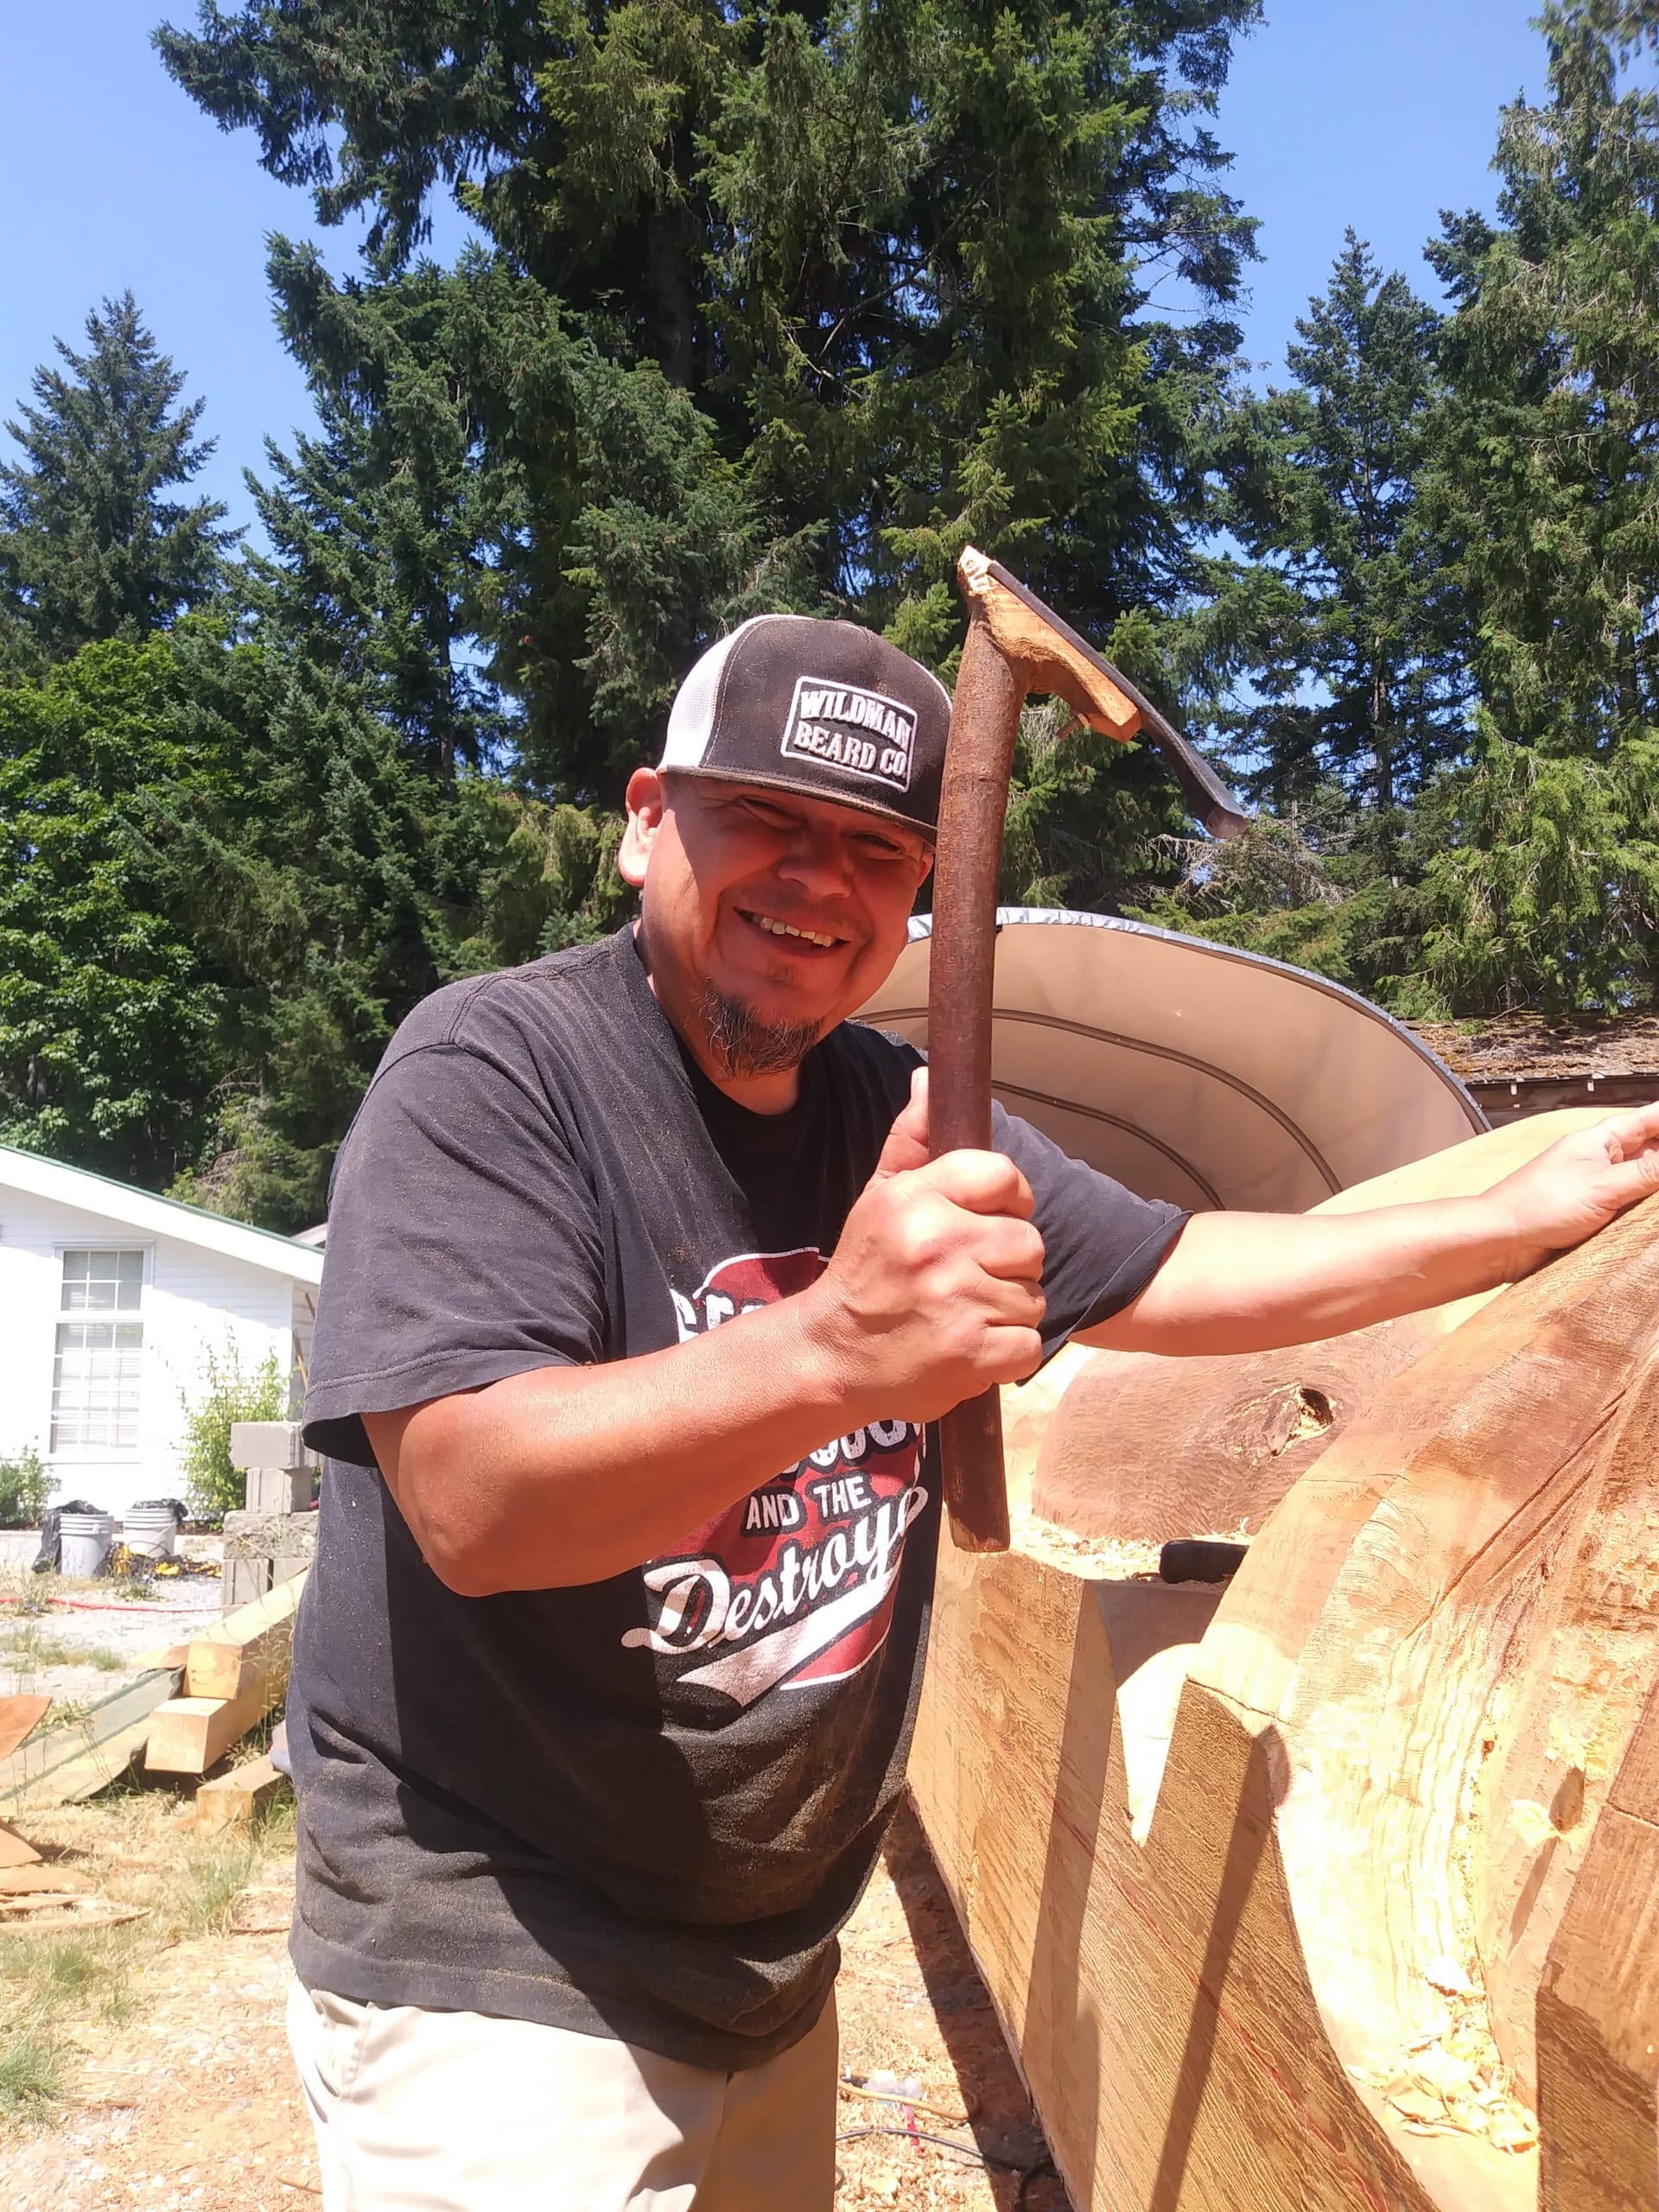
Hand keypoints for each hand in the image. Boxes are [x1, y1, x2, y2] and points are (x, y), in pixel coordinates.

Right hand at [801, 1069, 1045, 1421]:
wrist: (833, 1355)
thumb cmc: (866, 1271)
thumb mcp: (880, 1198)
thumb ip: (912, 1141)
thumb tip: (929, 1078)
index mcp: (915, 1199)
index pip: (1003, 1177)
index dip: (1010, 1200)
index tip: (990, 1220)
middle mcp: (937, 1245)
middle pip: (1028, 1241)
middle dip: (1009, 1263)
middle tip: (971, 1277)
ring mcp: (957, 1301)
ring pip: (1032, 1295)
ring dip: (1008, 1309)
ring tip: (965, 1313)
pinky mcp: (972, 1353)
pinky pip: (1029, 1342)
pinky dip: (1009, 1352)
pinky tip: (972, 1346)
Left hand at [1488, 1102, 1658, 1271]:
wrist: (1501, 1241)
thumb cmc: (1540, 1205)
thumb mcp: (1603, 1186)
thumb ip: (1649, 1172)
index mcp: (1602, 1140)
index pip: (1653, 1119)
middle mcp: (1605, 1159)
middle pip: (1655, 1148)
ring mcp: (1602, 1187)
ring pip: (1648, 1179)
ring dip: (1658, 1186)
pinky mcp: (1598, 1214)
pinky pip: (1634, 1205)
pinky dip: (1650, 1208)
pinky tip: (1657, 1214)